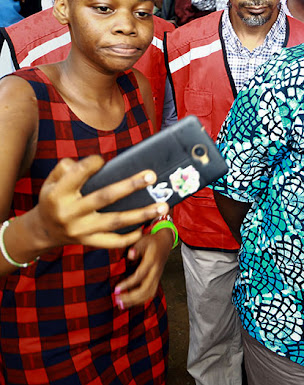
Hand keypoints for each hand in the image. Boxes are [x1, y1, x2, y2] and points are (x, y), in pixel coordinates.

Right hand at [28, 156, 167, 250]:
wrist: (43, 230)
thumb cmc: (54, 199)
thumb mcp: (51, 181)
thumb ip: (67, 168)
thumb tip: (94, 162)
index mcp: (58, 194)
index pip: (77, 175)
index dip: (91, 165)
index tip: (103, 159)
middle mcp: (70, 213)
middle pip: (104, 197)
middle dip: (130, 186)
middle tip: (151, 176)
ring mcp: (81, 230)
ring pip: (115, 221)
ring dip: (141, 214)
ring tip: (163, 206)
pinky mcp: (89, 242)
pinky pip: (113, 242)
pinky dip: (130, 237)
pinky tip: (146, 228)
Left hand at [113, 228, 172, 308]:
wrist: (165, 243)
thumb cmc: (151, 241)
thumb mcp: (143, 240)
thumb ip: (136, 247)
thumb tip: (130, 255)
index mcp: (152, 261)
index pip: (140, 275)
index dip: (128, 284)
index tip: (116, 289)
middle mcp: (156, 271)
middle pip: (145, 289)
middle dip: (131, 297)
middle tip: (117, 299)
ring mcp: (157, 277)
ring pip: (149, 294)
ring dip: (135, 301)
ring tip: (120, 304)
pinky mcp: (156, 280)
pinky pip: (150, 294)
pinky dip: (140, 301)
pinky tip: (129, 303)